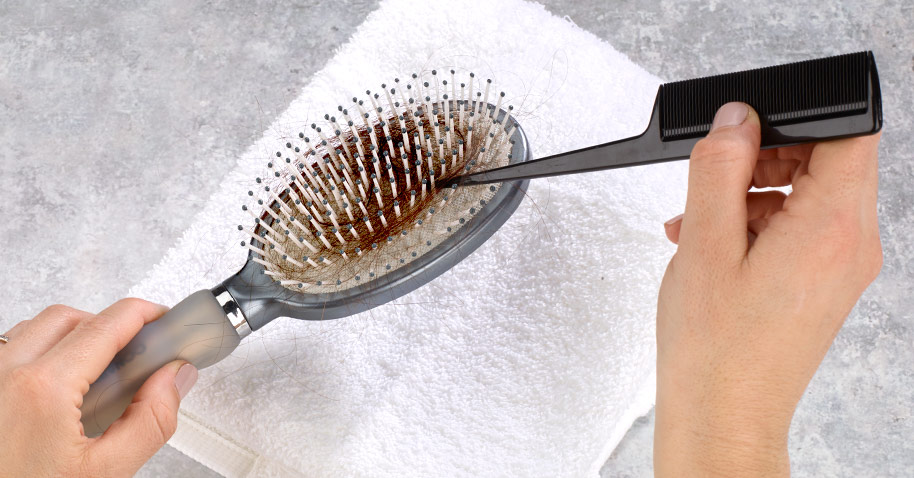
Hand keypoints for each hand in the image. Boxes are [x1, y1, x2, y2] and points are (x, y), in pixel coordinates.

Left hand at [0, 299, 197, 477]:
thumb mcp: (105, 474)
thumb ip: (152, 420)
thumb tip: (175, 378)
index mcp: (44, 388)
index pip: (109, 324)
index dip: (147, 315)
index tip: (165, 322)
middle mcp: (5, 373)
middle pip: (72, 318)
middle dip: (111, 326)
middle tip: (138, 355)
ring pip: (36, 330)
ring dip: (74, 339)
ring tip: (97, 378)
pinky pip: (11, 352)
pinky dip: (42, 356)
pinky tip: (60, 393)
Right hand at [654, 102, 881, 475]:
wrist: (725, 414)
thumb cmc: (715, 347)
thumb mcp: (704, 244)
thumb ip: (720, 170)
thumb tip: (735, 120)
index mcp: (831, 228)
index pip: (847, 132)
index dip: (796, 118)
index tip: (748, 133)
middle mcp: (852, 245)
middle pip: (830, 159)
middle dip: (768, 157)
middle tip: (718, 179)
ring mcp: (844, 266)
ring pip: (813, 192)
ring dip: (757, 191)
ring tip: (704, 221)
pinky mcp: (827, 282)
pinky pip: (804, 227)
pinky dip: (762, 222)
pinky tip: (716, 243)